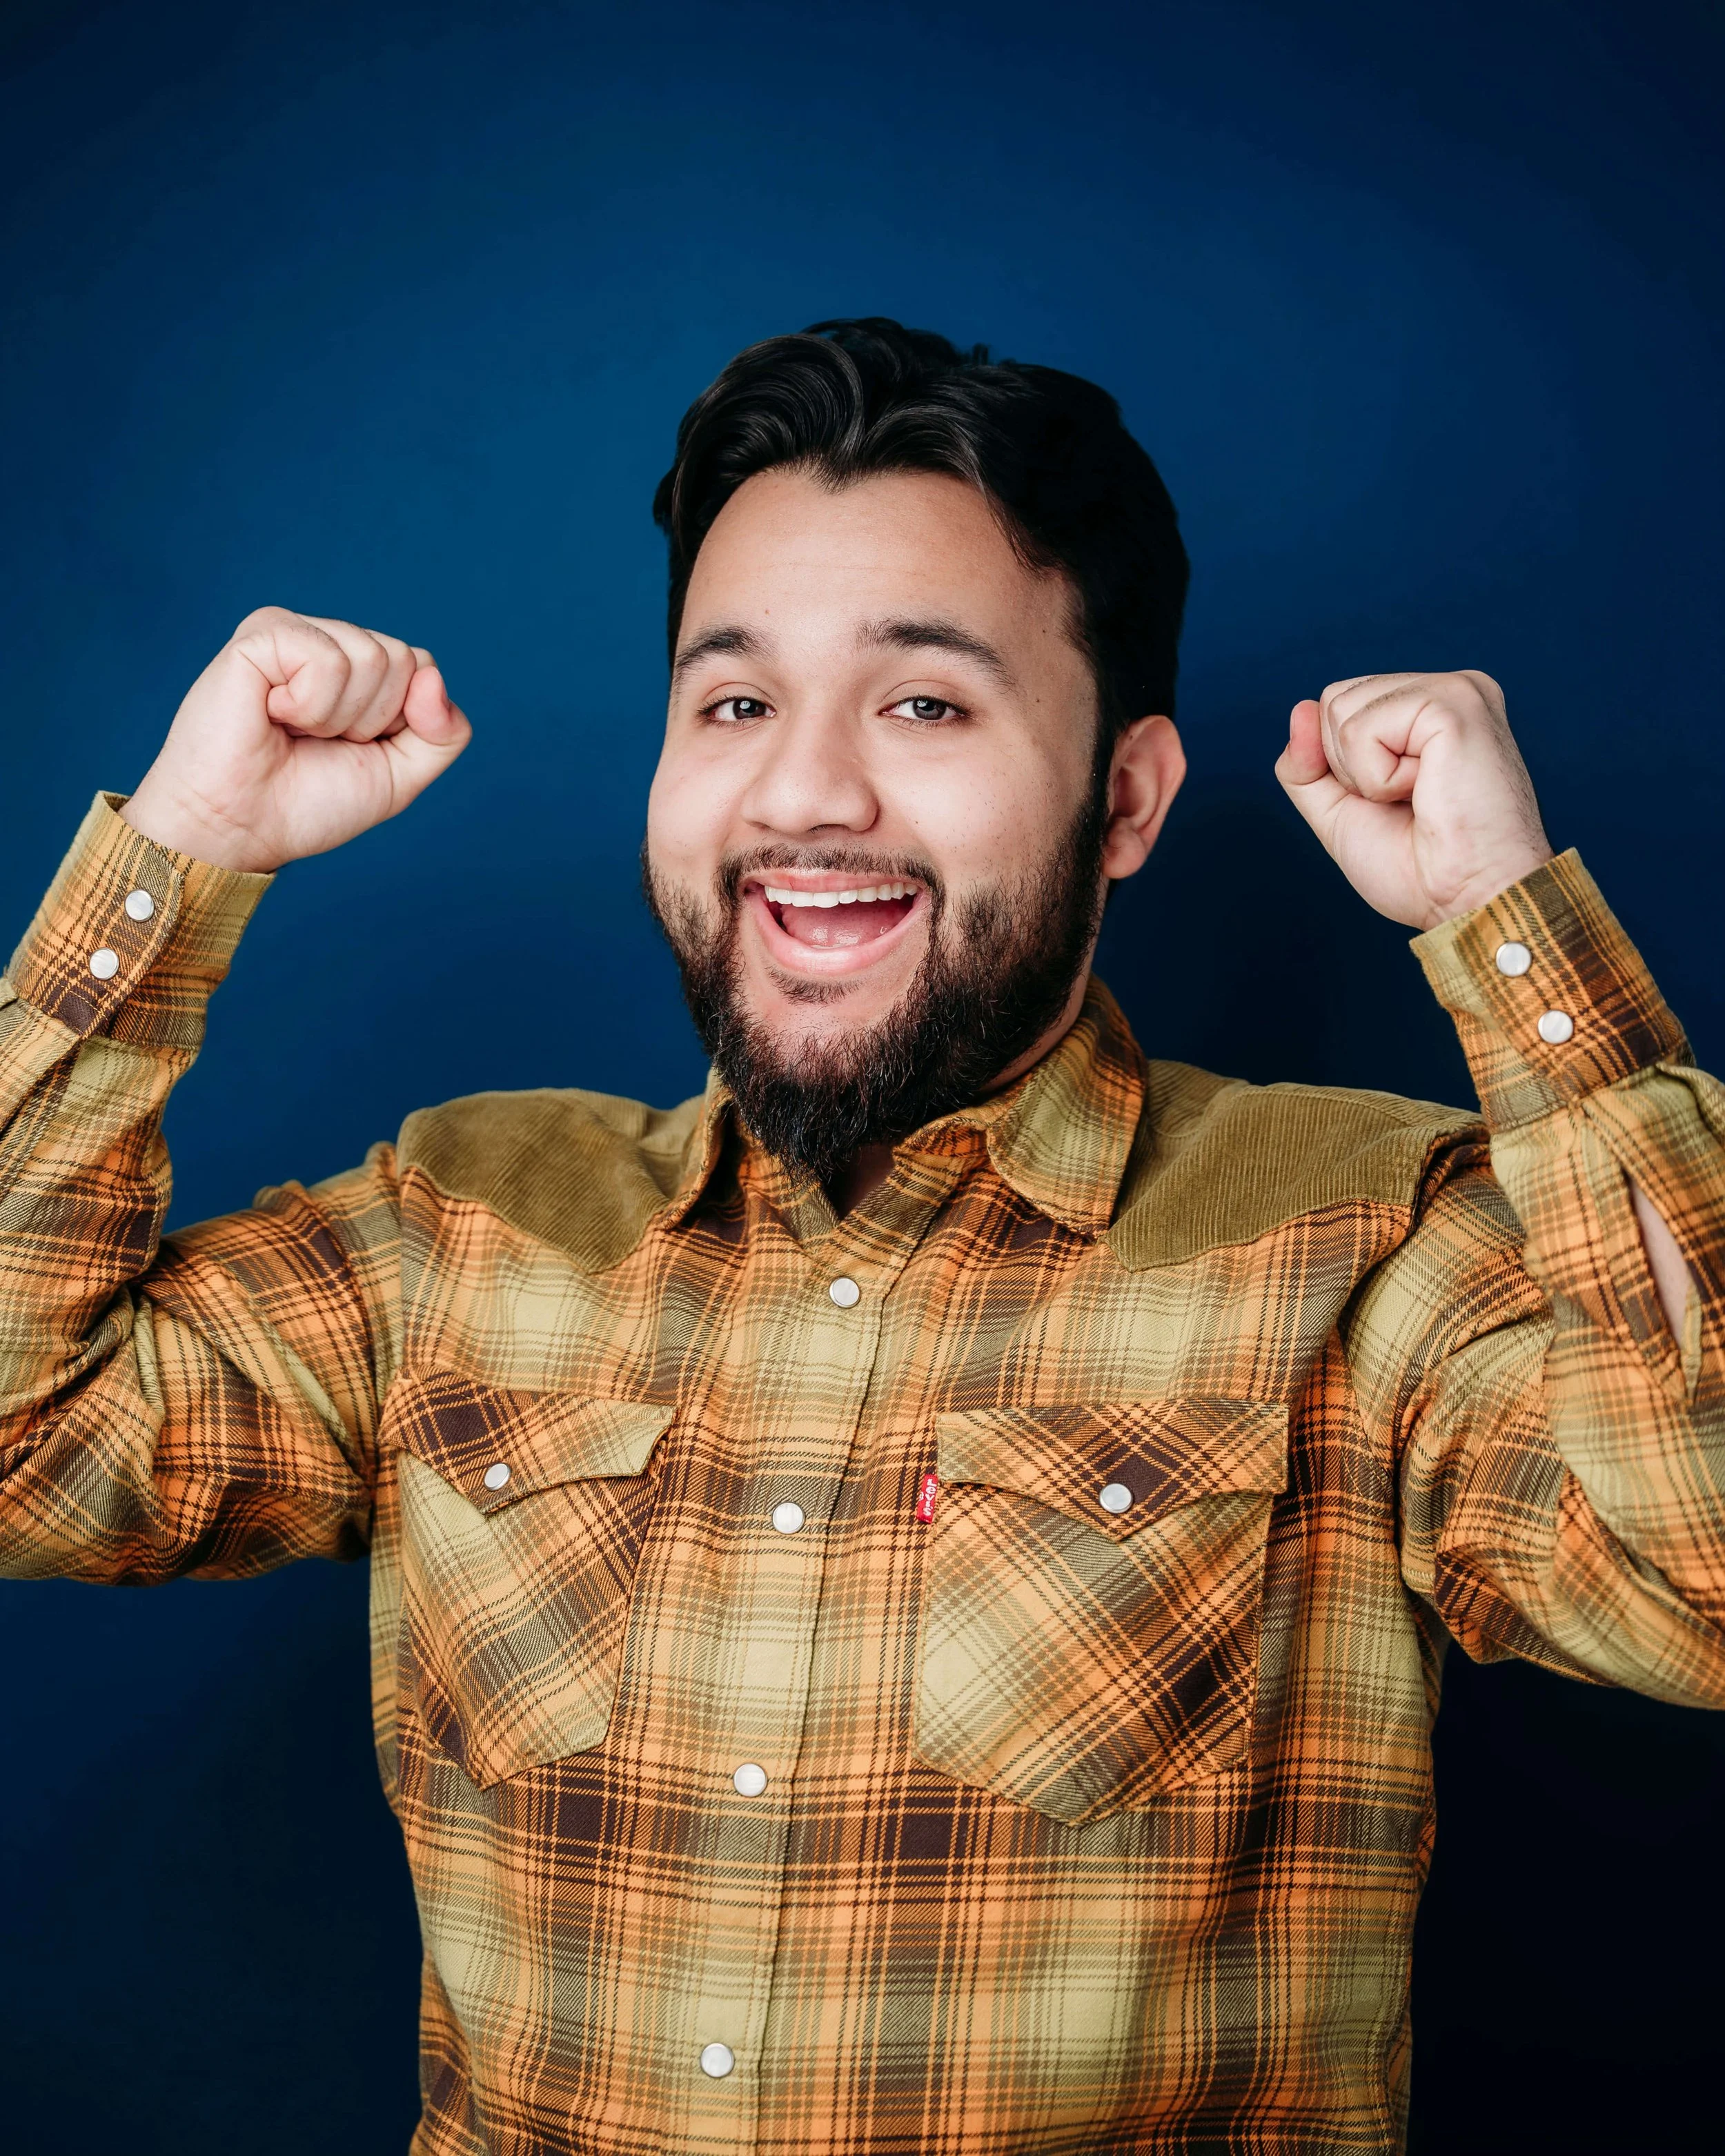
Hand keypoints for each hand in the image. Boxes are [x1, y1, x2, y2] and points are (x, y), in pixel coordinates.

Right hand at [121, 606, 471, 872]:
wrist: (242, 828)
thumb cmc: (308, 803)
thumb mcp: (400, 776)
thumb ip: (444, 733)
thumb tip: (433, 675)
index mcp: (357, 667)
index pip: (421, 666)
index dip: (401, 722)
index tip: (352, 747)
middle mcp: (326, 641)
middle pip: (402, 658)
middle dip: (371, 720)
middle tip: (316, 740)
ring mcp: (293, 632)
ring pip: (372, 657)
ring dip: (337, 717)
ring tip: (292, 730)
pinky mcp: (261, 634)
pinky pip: (327, 661)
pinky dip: (309, 706)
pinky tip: (271, 713)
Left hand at [1275, 670, 1552, 929]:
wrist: (1470, 903)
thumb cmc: (1421, 869)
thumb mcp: (1340, 812)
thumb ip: (1307, 765)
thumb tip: (1300, 708)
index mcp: (1429, 709)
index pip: (1339, 705)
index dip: (1341, 766)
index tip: (1397, 801)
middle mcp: (1447, 689)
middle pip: (1334, 699)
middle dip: (1349, 767)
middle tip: (1409, 801)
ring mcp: (1455, 690)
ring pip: (1341, 710)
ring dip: (1365, 775)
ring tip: (1421, 796)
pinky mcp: (1454, 702)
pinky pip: (1361, 730)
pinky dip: (1378, 778)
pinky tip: (1427, 791)